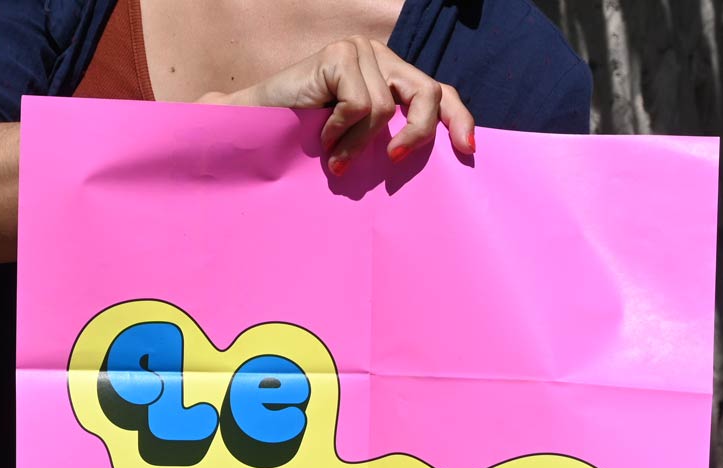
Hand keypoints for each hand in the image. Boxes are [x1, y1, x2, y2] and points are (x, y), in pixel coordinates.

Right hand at [201, 38, 476, 173]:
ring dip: (356, 143)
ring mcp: (359, 51)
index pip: (438, 92)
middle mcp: (379, 55)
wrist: (256, 128)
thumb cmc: (308, 140)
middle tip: (393, 161)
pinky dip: (340, 131)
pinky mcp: (339, 57)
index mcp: (390, 74)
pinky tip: (321, 136)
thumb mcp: (361, 140)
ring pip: (384, 110)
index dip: (458, 119)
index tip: (466, 150)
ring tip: (333, 154)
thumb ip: (391, 135)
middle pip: (427, 95)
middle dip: (419, 133)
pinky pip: (359, 107)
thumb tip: (437, 161)